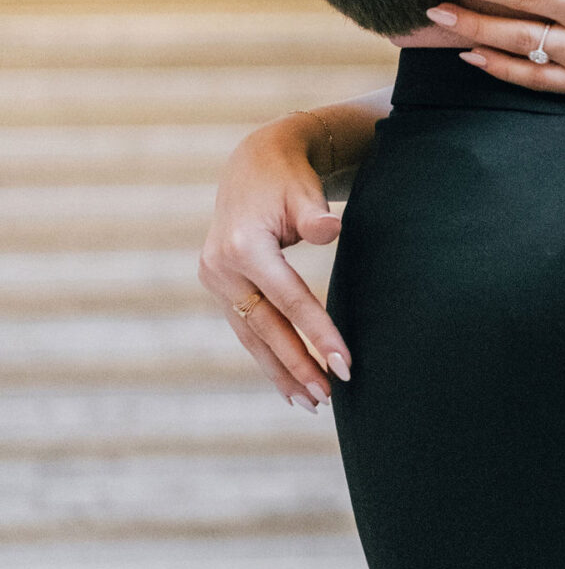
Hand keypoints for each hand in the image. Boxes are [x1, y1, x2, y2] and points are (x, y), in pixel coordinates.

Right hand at [199, 117, 351, 407]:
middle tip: (327, 397)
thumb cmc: (287, 178)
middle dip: (298, 365)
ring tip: (310, 403)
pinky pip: (247, 328)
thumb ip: (315, 214)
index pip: (289, 300)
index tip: (345, 365)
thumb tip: (331, 229)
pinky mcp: (220, 286)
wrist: (252, 164)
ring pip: (252, 335)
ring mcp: (215, 279)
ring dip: (280, 370)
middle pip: (266, 327)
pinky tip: (287, 382)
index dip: (318, 333)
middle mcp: (222, 267)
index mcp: (243, 246)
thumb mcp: (303, 190)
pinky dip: (267, 355)